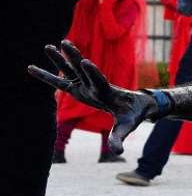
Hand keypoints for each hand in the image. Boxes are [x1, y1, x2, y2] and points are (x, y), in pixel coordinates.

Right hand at [27, 41, 157, 153]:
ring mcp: (88, 86)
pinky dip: (58, 68)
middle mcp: (96, 86)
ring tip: (49, 45)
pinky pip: (67, 77)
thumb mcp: (126, 128)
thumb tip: (118, 152)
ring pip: (73, 70)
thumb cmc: (132, 116)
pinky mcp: (83, 88)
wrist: (138, 105)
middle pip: (83, 70)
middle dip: (73, 57)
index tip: (85, 61)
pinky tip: (50, 56)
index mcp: (107, 93)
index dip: (93, 72)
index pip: (99, 81)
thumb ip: (119, 138)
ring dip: (62, 59)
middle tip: (63, 43)